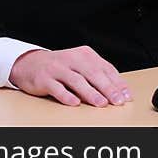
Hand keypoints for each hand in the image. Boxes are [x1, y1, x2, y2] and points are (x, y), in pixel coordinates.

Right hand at [8, 46, 131, 106]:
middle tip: (117, 101)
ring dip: (90, 93)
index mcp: (85, 54)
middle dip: (108, 89)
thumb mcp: (80, 65)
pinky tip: (75, 103)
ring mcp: (58, 68)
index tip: (126, 96)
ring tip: (101, 103)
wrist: (30, 63)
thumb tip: (119, 91)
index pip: (106, 68)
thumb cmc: (61, 66)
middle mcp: (73, 59)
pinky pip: (57, 88)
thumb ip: (98, 75)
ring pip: (77, 81)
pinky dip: (66, 96)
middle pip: (94, 74)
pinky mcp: (44, 79)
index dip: (118, 83)